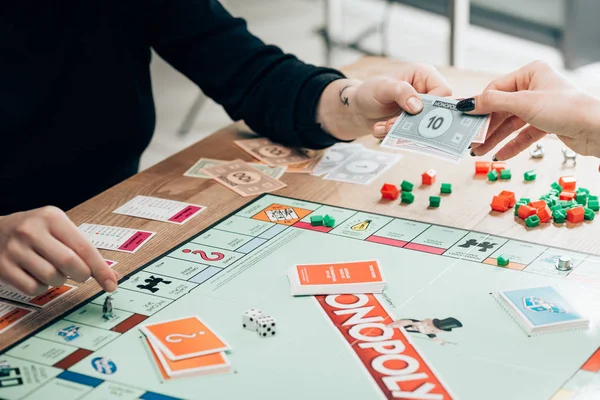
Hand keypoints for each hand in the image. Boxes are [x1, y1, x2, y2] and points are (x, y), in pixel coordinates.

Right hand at [0, 207, 117, 295]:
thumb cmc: (35, 230)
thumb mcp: (58, 227)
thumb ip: (83, 248)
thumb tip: (111, 276)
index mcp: (52, 217)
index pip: (84, 247)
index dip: (100, 269)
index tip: (111, 283)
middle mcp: (32, 231)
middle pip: (69, 263)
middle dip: (82, 274)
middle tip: (81, 274)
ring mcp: (15, 249)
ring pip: (52, 277)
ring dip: (60, 280)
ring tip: (54, 269)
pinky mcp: (3, 267)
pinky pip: (33, 288)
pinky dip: (42, 287)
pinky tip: (38, 275)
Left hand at [317, 63, 451, 140]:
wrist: (358, 109)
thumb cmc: (370, 92)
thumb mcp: (383, 87)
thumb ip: (401, 92)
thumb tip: (417, 106)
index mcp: (425, 75)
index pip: (443, 91)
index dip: (433, 105)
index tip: (413, 112)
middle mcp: (427, 91)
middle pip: (436, 112)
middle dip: (413, 121)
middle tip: (391, 123)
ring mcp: (422, 109)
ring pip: (425, 126)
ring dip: (402, 130)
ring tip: (382, 126)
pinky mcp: (414, 123)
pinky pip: (414, 134)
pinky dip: (397, 135)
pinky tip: (381, 128)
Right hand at [465, 60, 599, 158]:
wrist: (597, 129)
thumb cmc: (568, 108)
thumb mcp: (524, 103)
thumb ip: (492, 103)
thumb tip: (467, 103)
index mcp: (531, 73)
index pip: (495, 89)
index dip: (479, 105)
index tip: (465, 118)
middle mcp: (535, 87)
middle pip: (501, 108)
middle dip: (486, 127)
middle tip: (471, 140)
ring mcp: (541, 106)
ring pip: (510, 123)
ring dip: (495, 138)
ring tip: (480, 151)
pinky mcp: (547, 122)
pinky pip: (523, 134)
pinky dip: (511, 144)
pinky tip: (500, 154)